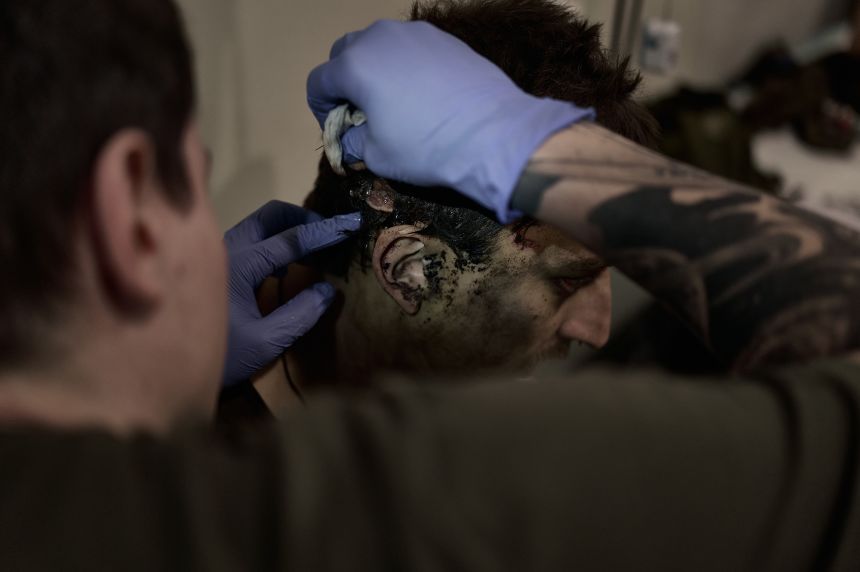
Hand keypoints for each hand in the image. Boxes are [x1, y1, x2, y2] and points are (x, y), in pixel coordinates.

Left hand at [223, 201, 360, 385]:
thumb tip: (327, 290)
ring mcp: (216, 254)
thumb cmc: (215, 359)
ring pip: (258, 224)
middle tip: (331, 234)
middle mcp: (225, 249)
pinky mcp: (212, 265)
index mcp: (240, 265)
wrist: (163, 371)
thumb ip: (299, 315)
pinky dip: (272, 242)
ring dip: (288, 229)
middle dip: (304, 218)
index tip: (352, 224)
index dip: (325, 232)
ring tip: (312, 251)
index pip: (291, 239)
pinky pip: (248, 239)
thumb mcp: (264, 344)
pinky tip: (284, 269)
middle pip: (271, 215)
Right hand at [307, 20, 593, 222]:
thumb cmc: (426, 149)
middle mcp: (380, 38)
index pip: (318, 82)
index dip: (321, 110)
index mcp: (355, 65)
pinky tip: (425, 95)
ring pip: (380, 46)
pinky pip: (412, 49)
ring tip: (394, 102)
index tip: (338, 131)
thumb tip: (351, 138)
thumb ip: (354, 142)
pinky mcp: (445, 39)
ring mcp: (416, 33)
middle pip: (345, 53)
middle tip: (362, 113)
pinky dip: (406, 67)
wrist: (494, 135)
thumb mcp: (378, 155)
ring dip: (376, 70)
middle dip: (345, 82)